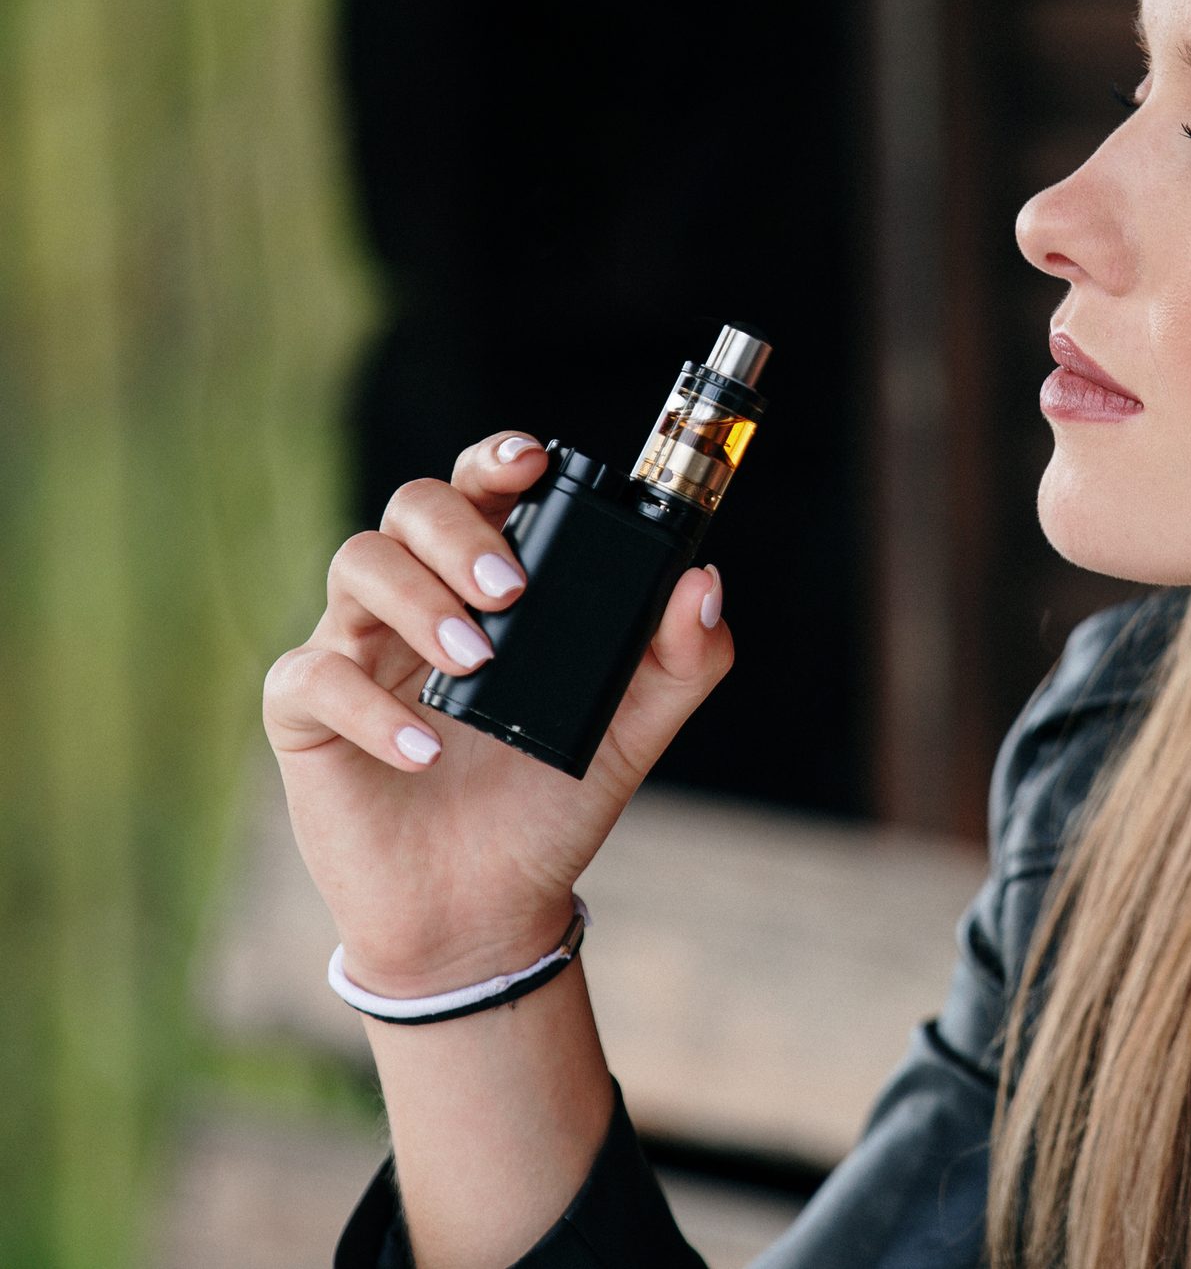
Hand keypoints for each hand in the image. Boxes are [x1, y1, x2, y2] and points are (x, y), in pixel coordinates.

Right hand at [262, 430, 733, 995]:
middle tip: (511, 591)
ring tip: (475, 663)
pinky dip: (370, 707)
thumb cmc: (551, 803)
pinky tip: (425, 749)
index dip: (498, 459)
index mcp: (490, 582)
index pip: (484, 489)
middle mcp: (419, 598)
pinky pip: (313, 677)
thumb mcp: (636, 732)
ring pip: (356, 563)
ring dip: (419, 601)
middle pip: (412, 506)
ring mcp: (357, 649)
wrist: (488, 909)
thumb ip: (683, 661)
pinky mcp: (308, 715)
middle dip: (460, 531)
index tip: (533, 463)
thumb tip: (703, 584)